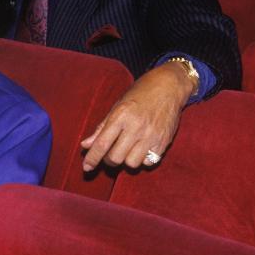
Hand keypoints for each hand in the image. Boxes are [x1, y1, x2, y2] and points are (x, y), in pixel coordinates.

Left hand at [80, 62, 194, 171]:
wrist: (169, 87)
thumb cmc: (140, 94)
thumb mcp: (118, 106)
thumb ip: (102, 127)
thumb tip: (85, 145)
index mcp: (121, 115)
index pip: (102, 144)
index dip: (92, 158)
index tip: (86, 167)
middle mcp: (136, 127)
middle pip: (115, 158)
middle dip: (109, 159)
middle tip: (110, 152)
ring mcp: (151, 136)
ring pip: (132, 163)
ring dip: (126, 160)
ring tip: (127, 149)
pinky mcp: (163, 142)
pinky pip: (148, 162)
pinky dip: (142, 159)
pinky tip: (142, 148)